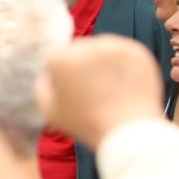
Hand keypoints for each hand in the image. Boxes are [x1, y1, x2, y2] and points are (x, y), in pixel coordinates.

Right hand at [35, 36, 165, 150]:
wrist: (128, 132)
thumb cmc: (87, 124)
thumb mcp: (49, 110)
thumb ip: (42, 86)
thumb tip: (50, 75)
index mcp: (61, 59)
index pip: (55, 58)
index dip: (61, 76)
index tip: (71, 91)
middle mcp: (86, 46)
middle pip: (78, 49)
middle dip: (82, 64)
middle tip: (92, 88)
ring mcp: (113, 47)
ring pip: (100, 47)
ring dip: (101, 61)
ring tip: (108, 86)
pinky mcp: (135, 50)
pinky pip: (122, 51)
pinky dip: (121, 64)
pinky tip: (122, 81)